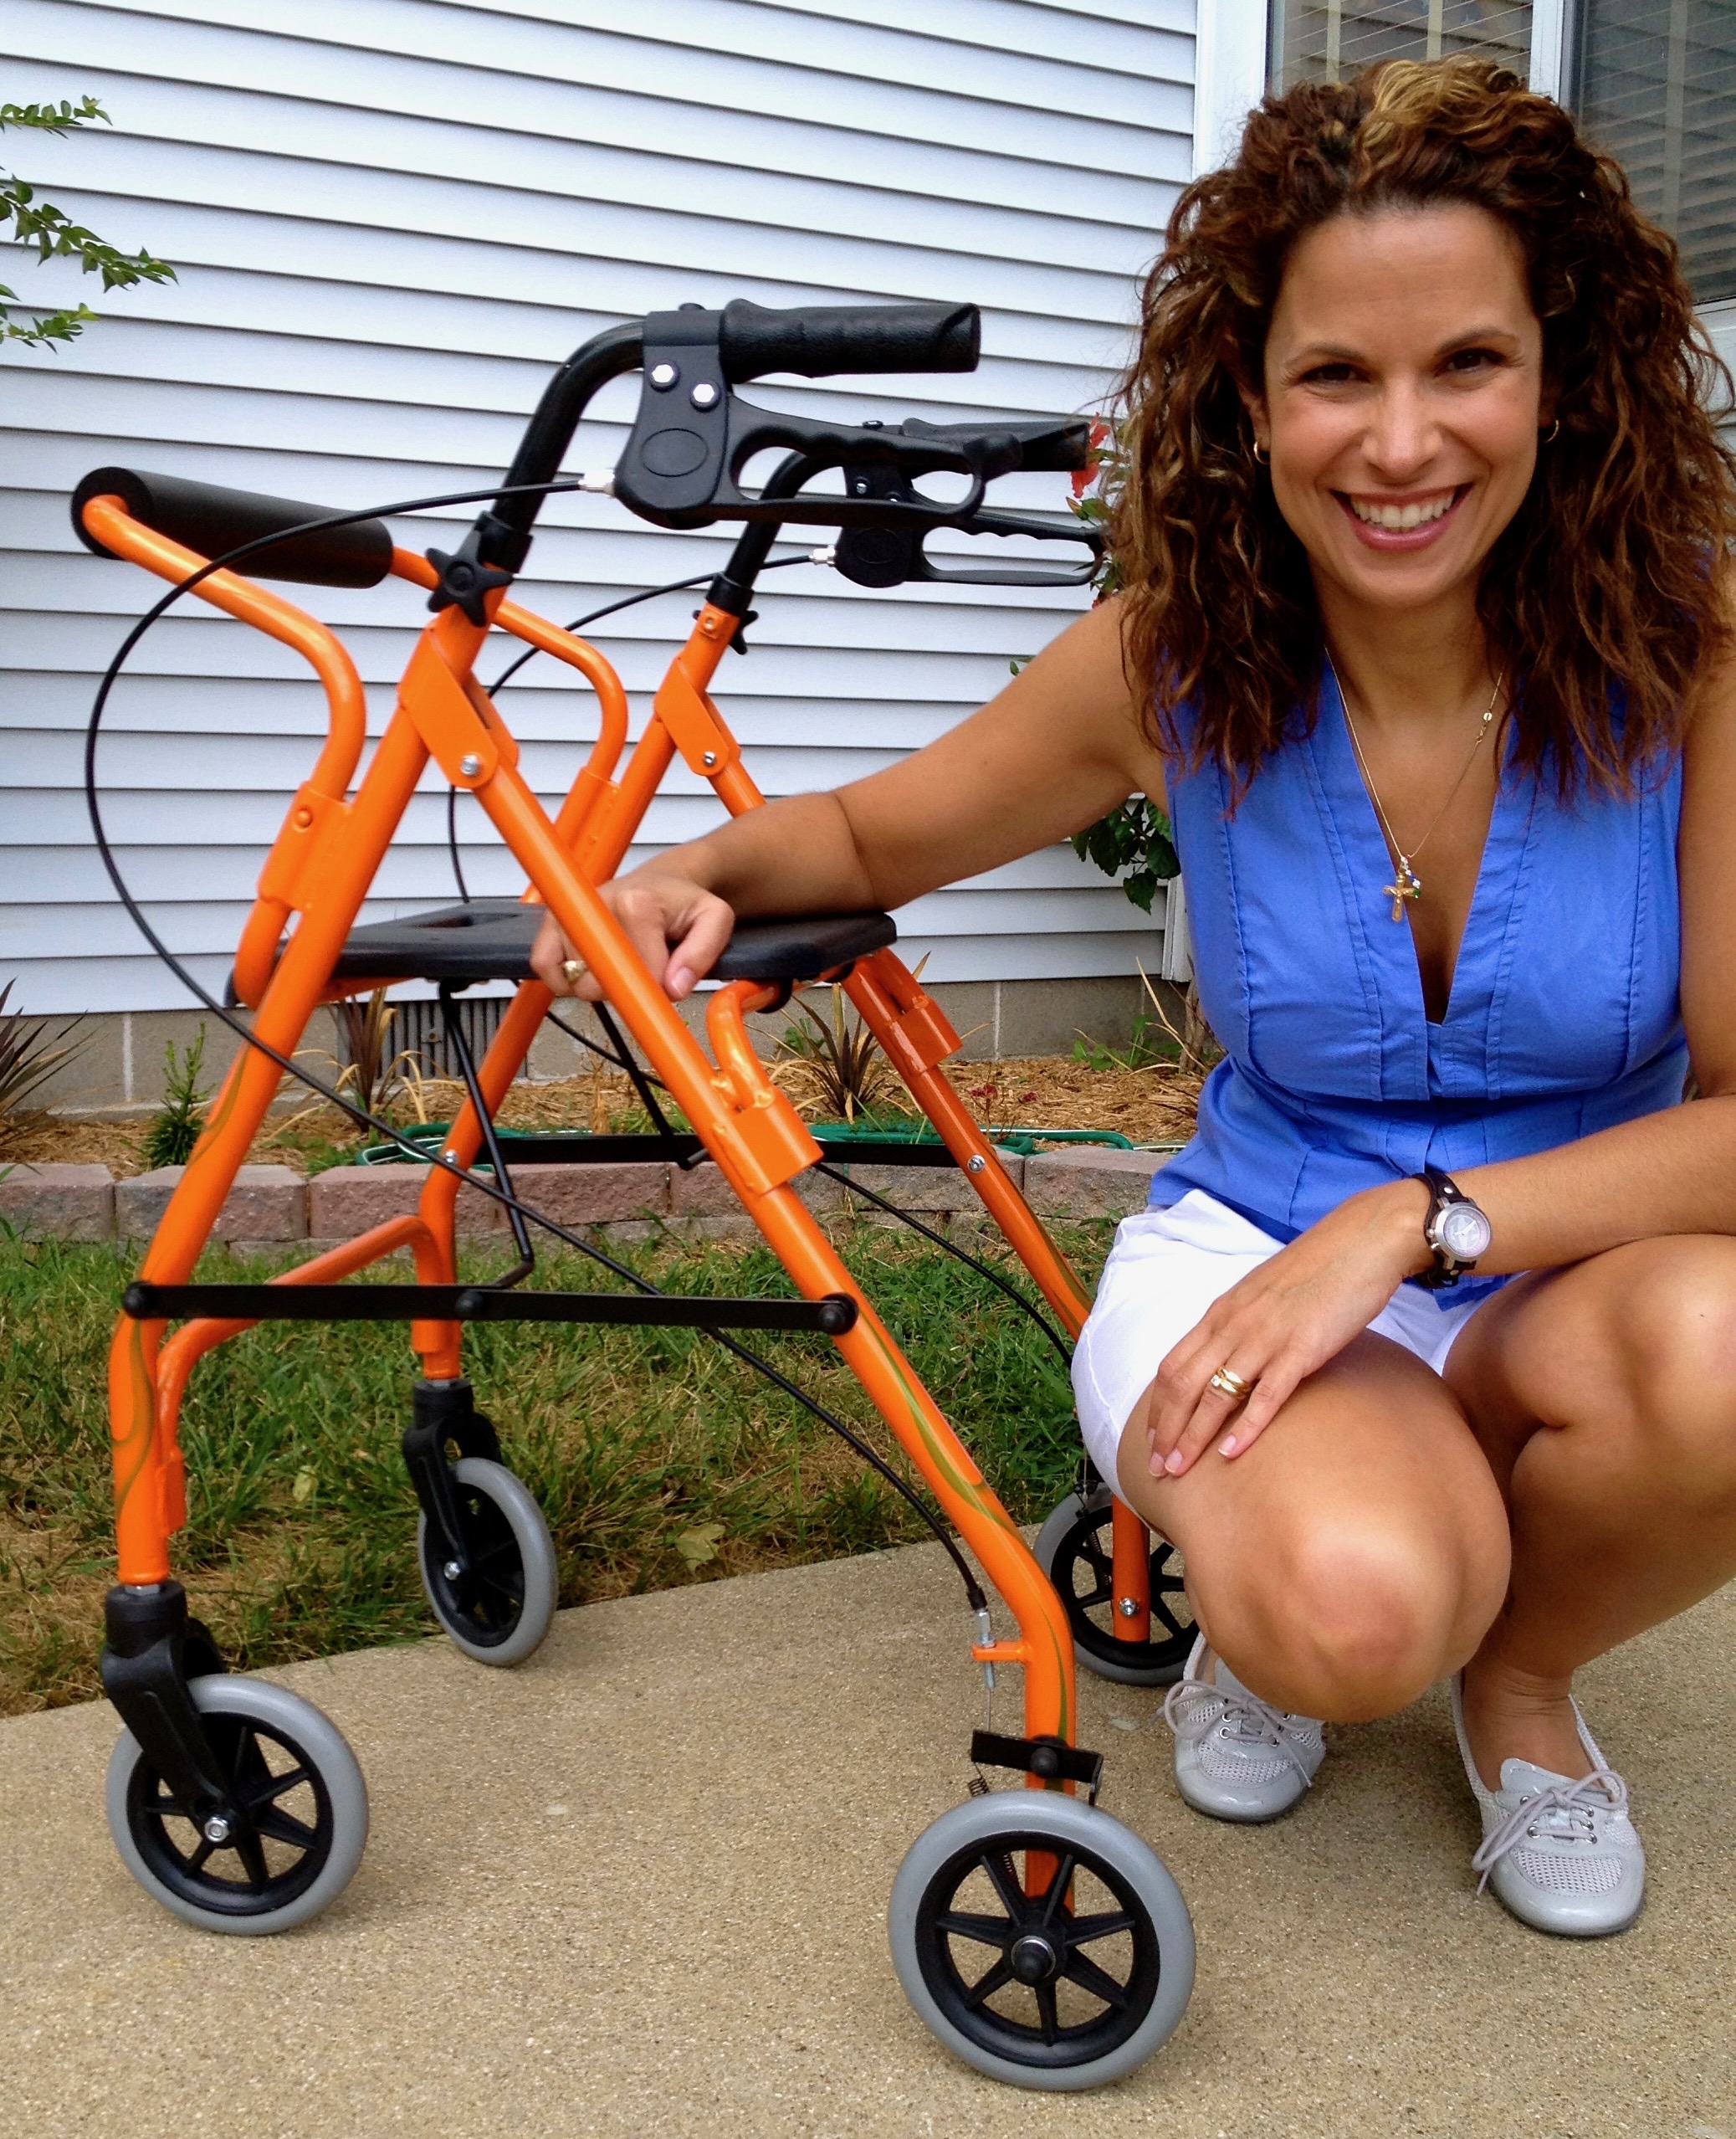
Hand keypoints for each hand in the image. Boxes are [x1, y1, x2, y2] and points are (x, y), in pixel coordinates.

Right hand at [529, 869, 735, 1002]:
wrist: (661, 883)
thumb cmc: (684, 903)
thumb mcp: (715, 920)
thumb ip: (703, 953)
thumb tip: (673, 987)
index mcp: (638, 905)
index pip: (639, 974)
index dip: (655, 990)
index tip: (665, 987)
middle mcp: (598, 906)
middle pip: (602, 982)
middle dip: (626, 990)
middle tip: (644, 973)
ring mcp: (571, 914)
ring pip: (575, 980)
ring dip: (599, 986)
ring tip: (621, 966)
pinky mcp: (552, 924)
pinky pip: (545, 967)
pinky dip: (562, 980)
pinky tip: (589, 972)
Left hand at [1144, 1181, 1433, 1478]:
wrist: (1362, 1241)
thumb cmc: (1316, 1269)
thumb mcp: (1262, 1294)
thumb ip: (1241, 1323)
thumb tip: (1228, 1356)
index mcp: (1222, 1311)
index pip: (1174, 1365)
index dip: (1158, 1406)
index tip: (1151, 1438)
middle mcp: (1234, 1324)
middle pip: (1184, 1385)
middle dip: (1166, 1430)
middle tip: (1157, 1468)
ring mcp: (1265, 1337)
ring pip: (1216, 1395)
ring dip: (1193, 1437)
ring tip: (1179, 1470)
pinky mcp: (1301, 1348)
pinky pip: (1266, 1394)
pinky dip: (1245, 1427)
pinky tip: (1230, 1454)